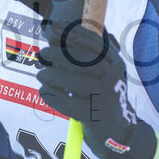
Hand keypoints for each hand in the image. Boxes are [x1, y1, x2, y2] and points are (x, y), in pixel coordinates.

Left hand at [36, 22, 156, 158]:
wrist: (117, 131)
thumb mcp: (107, 71)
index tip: (50, 27)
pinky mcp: (94, 116)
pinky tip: (44, 92)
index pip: (92, 42)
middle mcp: (113, 77)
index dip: (69, 32)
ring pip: (69, 80)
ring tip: (41, 75)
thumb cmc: (104, 96)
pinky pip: (65, 102)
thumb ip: (92, 51)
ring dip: (49, 75)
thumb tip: (67, 27)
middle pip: (79, 59)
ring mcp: (105, 97)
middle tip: (42, 54)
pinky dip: (50, 95)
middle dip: (56, 53)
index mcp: (115, 63)